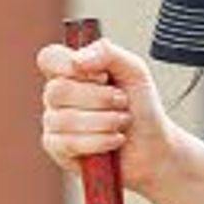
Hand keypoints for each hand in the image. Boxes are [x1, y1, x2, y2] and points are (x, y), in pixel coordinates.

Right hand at [36, 35, 183, 192]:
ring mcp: (54, 122)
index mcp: (73, 71)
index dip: (67, 65)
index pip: (49, 58)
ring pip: (64, 119)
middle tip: (122, 101)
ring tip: (122, 123)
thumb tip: (77, 60)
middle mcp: (58, 95)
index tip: (99, 76)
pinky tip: (114, 140)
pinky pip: (68, 143)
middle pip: (57, 90)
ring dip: (104, 121)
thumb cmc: (141, 109)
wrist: (153, 148)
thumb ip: (107, 53)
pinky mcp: (57, 149)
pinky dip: (99, 141)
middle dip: (99, 98)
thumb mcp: (134, 71)